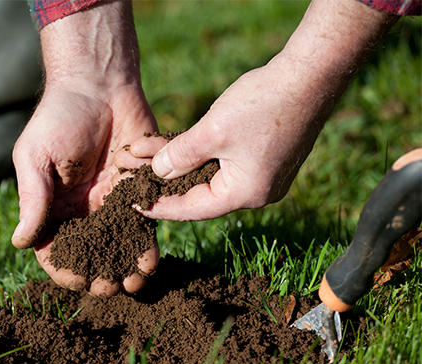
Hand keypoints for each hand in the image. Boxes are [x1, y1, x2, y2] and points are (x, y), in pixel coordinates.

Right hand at [10, 0, 158, 296]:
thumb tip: (19, 243)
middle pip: (89, 255)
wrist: (99, 84)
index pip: (53, 250)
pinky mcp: (137, 191)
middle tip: (110, 288)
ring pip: (118, 246)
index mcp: (51, 207)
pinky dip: (146, 245)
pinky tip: (150, 260)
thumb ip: (32, 199)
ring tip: (135, 283)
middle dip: (99, 276)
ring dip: (125, 268)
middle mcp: (81, 211)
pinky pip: (143, 224)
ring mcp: (110, 203)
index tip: (77, 279)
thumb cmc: (58, 117)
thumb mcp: (36, 157)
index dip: (64, 269)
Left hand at [118, 0, 394, 221]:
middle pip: (199, 193)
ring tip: (146, 155)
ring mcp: (262, 176)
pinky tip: (175, 146)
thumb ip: (180, 156)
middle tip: (132, 178)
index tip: (131, 203)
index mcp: (245, 194)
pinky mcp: (264, 158)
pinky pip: (223, 164)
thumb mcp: (212, 132)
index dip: (159, 205)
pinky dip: (199, 155)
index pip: (191, 209)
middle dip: (164, 181)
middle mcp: (256, 193)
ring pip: (209, 176)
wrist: (310, 75)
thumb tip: (157, 173)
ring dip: (179, 164)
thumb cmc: (264, 103)